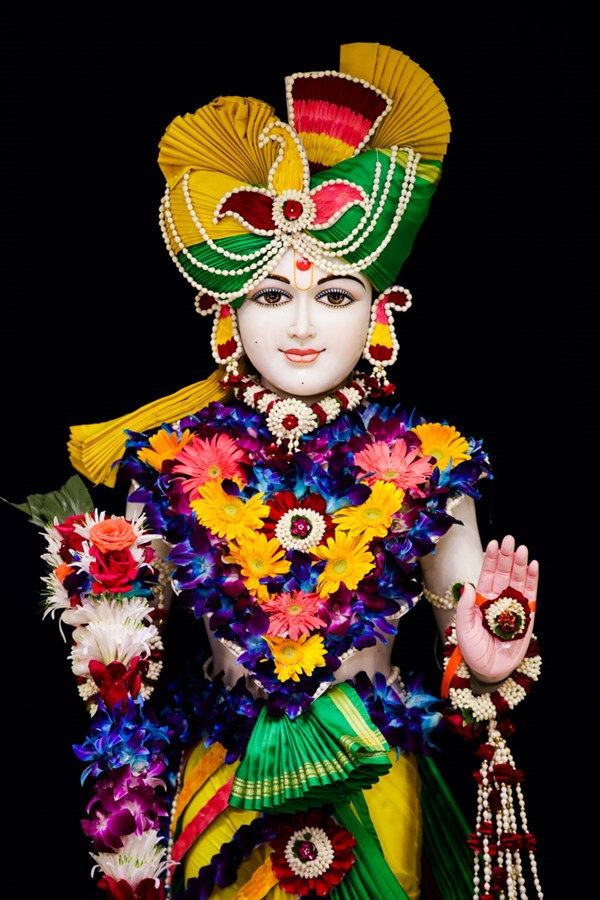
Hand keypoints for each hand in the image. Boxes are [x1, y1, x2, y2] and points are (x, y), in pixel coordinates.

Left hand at [455, 535, 538, 683]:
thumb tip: (469, 585)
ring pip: (517, 580)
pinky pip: (530, 595)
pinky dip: (532, 580)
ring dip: (520, 565)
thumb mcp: (463, 628)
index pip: (487, 574)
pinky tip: (533, 566)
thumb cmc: (472, 650)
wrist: (489, 670)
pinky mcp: (527, 616)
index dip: (491, 559)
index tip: (493, 544)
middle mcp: (498, 599)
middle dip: (507, 556)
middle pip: (504, 573)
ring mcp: (513, 606)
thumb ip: (465, 607)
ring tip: (522, 549)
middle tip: (510, 539)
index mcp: (482, 599)